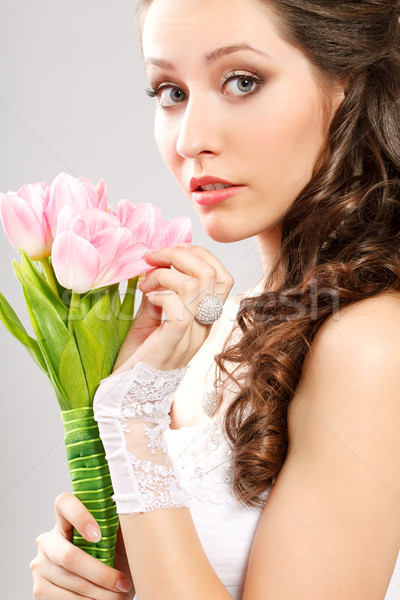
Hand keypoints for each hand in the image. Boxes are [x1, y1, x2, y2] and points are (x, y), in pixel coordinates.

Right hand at [30, 493, 133, 598]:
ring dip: (100, 593)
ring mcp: (40, 565)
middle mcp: (48, 540)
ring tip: (120, 596)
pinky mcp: (39, 589)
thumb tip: (135, 511)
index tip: (98, 536)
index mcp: (65, 518)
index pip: (64, 503)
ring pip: (71, 582)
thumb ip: (119, 523)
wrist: (104, 583)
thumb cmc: (114, 554)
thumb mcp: (117, 537)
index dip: (79, 517)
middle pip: (69, 556)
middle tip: (123, 583)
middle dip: (100, 573)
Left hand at [112, 243, 233, 373]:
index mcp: (204, 318)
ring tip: (145, 284)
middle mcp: (204, 326)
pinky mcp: (173, 343)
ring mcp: (191, 336)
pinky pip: (178, 308)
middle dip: (180, 255)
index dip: (200, 254)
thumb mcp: (151, 319)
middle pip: (212, 274)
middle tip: (152, 258)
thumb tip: (154, 264)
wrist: (128, 394)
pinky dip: (161, 295)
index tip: (172, 250)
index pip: (222, 277)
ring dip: (164, 274)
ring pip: (195, 286)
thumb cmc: (139, 357)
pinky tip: (148, 301)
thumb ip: (158, 293)